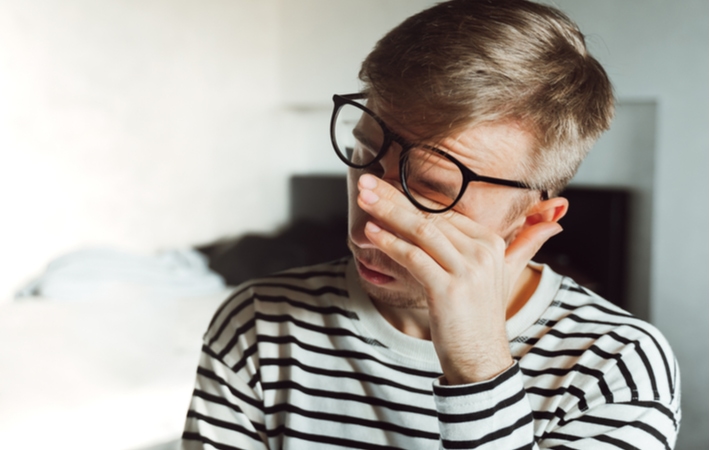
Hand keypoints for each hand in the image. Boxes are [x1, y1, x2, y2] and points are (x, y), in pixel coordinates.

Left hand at [356, 173, 561, 383]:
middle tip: (366, 183)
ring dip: (387, 212)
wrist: (482, 360)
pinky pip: (414, 257)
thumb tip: (556, 220)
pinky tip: (370, 232)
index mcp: (492, 242)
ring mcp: (467, 270)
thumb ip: (525, 244)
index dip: (412, 197)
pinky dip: (390, 243)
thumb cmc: (481, 316)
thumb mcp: (506, 273)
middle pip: (430, 216)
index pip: (445, 212)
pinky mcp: (448, 289)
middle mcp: (482, 252)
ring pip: (421, 231)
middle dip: (394, 198)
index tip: (385, 186)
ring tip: (363, 198)